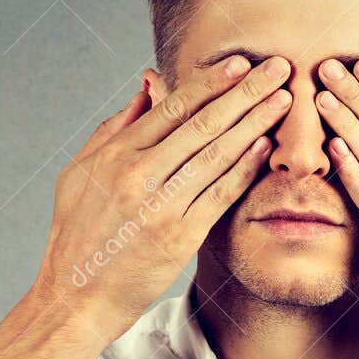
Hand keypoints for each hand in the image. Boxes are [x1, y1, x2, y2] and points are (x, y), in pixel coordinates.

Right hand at [36, 56, 292, 340]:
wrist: (75, 297)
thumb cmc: (77, 234)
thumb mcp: (80, 173)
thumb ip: (115, 128)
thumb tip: (148, 86)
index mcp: (115, 155)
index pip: (172, 106)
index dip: (212, 81)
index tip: (241, 62)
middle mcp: (138, 176)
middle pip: (202, 123)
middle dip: (245, 91)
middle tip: (278, 67)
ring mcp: (160, 207)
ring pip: (217, 154)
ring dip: (255, 123)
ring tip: (283, 99)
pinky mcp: (179, 238)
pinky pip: (220, 195)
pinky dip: (245, 168)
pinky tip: (266, 146)